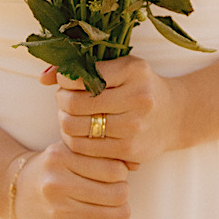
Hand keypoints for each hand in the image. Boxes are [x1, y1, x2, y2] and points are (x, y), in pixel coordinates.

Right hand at [12, 143, 130, 218]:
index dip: (121, 171)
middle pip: (119, 193)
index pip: (114, 169)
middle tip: (116, 189)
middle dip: (123, 191)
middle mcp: (58, 184)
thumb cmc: (53, 168)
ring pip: (118, 214)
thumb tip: (137, 165)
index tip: (114, 173)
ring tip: (113, 204)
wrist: (19, 192)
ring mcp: (60, 211)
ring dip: (122, 209)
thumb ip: (100, 153)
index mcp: (60, 157)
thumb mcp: (70, 150)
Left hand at [42, 55, 182, 166]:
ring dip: (65, 121)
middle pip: (74, 103)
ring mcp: (134, 127)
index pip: (82, 76)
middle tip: (66, 99)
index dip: (65, 79)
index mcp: (133, 70)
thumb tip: (43, 77)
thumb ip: (81, 67)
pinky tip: (80, 132)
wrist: (175, 116)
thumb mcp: (119, 68)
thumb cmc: (140, 87)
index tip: (67, 81)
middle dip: (62, 101)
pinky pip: (84, 148)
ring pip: (74, 127)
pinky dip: (74, 140)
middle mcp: (137, 98)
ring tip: (72, 115)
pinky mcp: (129, 151)